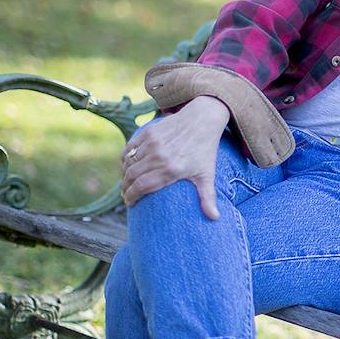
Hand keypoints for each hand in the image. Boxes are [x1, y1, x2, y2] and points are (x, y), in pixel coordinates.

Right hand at [120, 95, 230, 217]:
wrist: (202, 120)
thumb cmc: (205, 150)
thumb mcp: (207, 174)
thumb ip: (208, 197)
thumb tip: (215, 218)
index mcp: (171, 169)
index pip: (142, 187)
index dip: (132, 197)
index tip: (130, 203)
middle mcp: (159, 156)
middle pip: (131, 176)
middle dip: (125, 189)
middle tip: (126, 195)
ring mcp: (152, 143)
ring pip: (128, 163)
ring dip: (124, 175)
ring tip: (126, 183)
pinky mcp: (148, 132)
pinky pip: (129, 149)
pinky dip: (124, 159)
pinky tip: (126, 167)